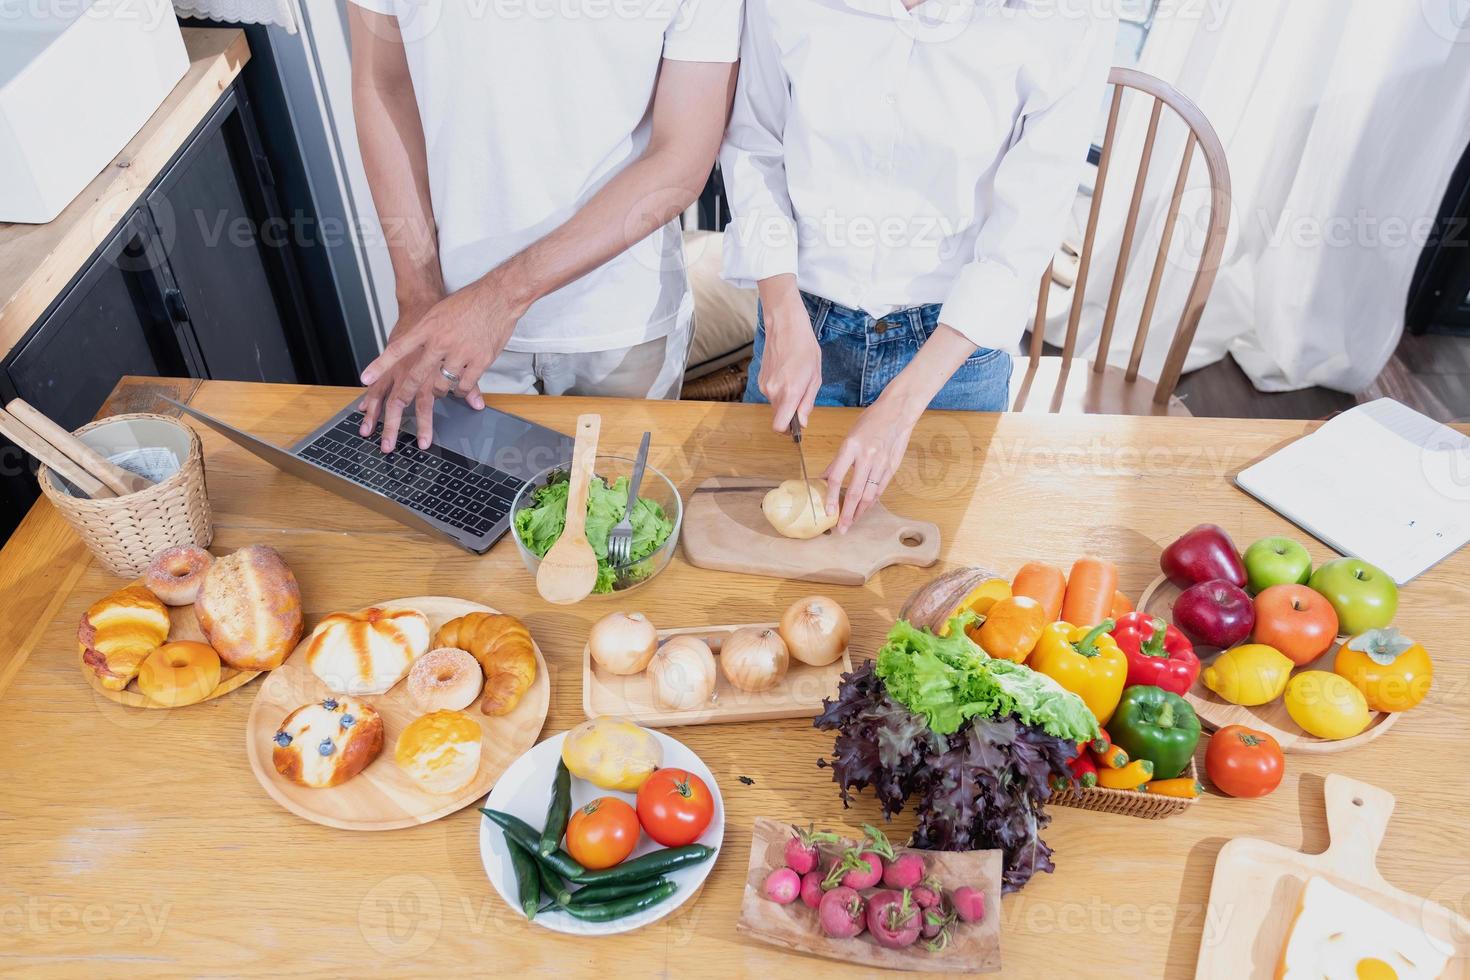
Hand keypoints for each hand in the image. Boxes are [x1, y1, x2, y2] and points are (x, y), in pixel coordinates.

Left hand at [359, 278, 525, 450]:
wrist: (499, 297)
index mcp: (428, 327)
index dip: (380, 365)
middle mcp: (441, 341)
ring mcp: (460, 352)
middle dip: (405, 394)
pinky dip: (462, 391)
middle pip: (417, 375)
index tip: (365, 378)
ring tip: (441, 390)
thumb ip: (428, 332)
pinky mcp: (479, 361)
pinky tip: (462, 389)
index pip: (397, 349)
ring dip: (440, 390)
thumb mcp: (439, 312)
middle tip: (400, 405)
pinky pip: (464, 385)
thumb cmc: (469, 302)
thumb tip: (416, 347)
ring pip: (442, 384)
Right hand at [756, 292, 821, 431]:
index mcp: (790, 391)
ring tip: (795, 380)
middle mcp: (773, 391)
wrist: (785, 326)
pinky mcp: (760, 380)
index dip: (788, 430)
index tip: (797, 426)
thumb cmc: (805, 348)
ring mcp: (764, 385)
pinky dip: (779, 390)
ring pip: (775, 405)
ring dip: (785, 400)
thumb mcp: (815, 377)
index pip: (779, 426)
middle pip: (778, 417)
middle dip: (789, 413)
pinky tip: (787, 374)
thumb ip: (808, 402)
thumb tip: (802, 422)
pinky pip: (771, 394)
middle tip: (802, 396)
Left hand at [822, 391, 921, 533]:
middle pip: (855, 492)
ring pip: (869, 495)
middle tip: (841, 528)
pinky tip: (865, 508)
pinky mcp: (892, 467)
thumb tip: (824, 479)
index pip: (837, 477)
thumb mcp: (849, 437)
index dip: (831, 497)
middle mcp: (866, 457)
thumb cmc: (871, 422)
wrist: (897, 413)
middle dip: (847, 513)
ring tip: (852, 522)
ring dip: (860, 511)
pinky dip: (872, 501)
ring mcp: (881, 463)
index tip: (828, 511)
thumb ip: (838, 461)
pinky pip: (880, 489)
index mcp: (851, 447)